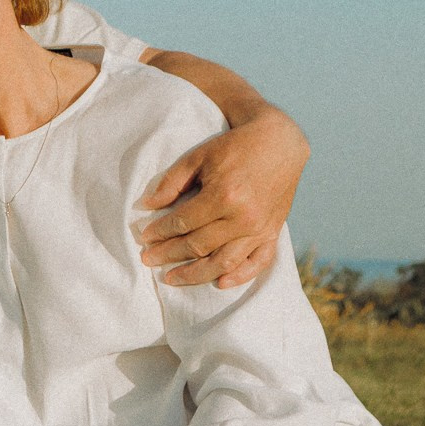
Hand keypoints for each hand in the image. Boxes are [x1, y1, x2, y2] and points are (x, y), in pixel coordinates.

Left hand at [137, 107, 308, 287]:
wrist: (280, 142)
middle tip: (147, 260)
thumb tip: (147, 206)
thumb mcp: (199, 156)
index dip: (160, 232)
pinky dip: (240, 276)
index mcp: (223, 195)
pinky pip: (258, 262)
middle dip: (169, 254)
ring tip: (171, 278)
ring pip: (223, 262)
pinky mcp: (273, 232)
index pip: (183, 222)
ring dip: (195, 274)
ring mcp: (260, 228)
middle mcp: (243, 217)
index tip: (144, 237)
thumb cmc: (235, 147)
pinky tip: (220, 283)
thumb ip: (172, 182)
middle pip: (198, 245)